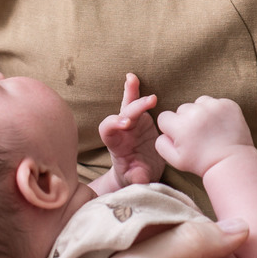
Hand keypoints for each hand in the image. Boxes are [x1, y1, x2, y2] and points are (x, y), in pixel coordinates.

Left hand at [97, 72, 163, 186]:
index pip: (107, 130)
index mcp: (116, 145)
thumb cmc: (137, 176)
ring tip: (132, 79)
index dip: (113, 124)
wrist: (142, 172)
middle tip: (149, 102)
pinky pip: (137, 103)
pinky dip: (134, 91)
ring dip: (130, 92)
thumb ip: (137, 178)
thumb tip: (139, 178)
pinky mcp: (142, 119)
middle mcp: (121, 131)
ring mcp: (131, 123)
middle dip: (132, 107)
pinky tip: (132, 77)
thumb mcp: (137, 180)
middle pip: (122, 114)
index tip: (125, 124)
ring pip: (127, 105)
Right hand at [155, 96, 253, 177]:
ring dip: (201, 112)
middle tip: (198, 136)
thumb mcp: (175, 160)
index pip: (164, 117)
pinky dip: (217, 111)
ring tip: (209, 129)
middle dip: (186, 120)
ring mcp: (214, 106)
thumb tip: (163, 132)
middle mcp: (196, 112)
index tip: (182, 138)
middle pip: (182, 109)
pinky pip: (216, 102)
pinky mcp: (228, 104)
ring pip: (199, 103)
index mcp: (180, 125)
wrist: (231, 162)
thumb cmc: (201, 163)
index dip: (171, 129)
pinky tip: (220, 125)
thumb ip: (161, 144)